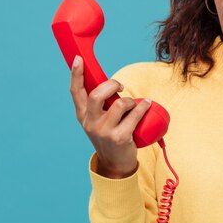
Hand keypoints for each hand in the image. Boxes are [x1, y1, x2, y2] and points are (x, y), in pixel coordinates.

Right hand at [69, 55, 151, 177]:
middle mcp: (90, 122)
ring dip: (130, 100)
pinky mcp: (119, 138)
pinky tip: (147, 104)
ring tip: (133, 104)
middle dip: (111, 84)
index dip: (76, 74)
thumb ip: (100, 104)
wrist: (115, 163)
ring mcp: (104, 131)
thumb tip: (111, 83)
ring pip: (119, 104)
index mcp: (82, 115)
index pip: (76, 91)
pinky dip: (142, 107)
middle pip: (97, 94)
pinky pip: (134, 115)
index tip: (78, 59)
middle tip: (120, 86)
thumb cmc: (109, 135)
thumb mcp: (98, 120)